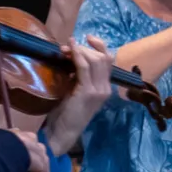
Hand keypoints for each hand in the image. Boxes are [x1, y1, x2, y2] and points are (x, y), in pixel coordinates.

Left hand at [43, 35, 114, 156]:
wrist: (62, 133)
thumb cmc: (66, 115)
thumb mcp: (75, 93)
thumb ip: (79, 78)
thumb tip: (73, 60)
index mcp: (105, 88)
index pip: (108, 62)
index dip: (100, 47)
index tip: (88, 38)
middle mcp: (105, 88)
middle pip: (102, 58)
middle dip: (86, 48)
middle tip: (69, 45)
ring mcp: (98, 90)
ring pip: (95, 60)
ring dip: (80, 50)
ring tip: (67, 47)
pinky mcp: (87, 92)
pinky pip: (84, 67)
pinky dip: (77, 55)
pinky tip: (69, 50)